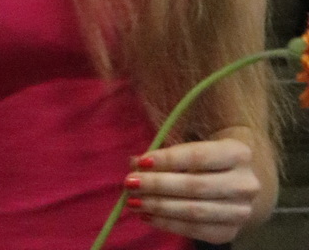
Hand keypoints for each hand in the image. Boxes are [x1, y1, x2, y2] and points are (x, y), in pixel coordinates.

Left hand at [124, 138, 262, 241]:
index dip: (168, 159)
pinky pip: (194, 230)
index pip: (198, 156)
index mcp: (238, 153)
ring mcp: (240, 212)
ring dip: (159, 207)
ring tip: (134, 202)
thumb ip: (168, 153)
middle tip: (130, 183)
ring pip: (194, 212)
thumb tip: (135, 163)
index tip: (140, 162)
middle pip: (195, 186)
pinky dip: (168, 223)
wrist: (238, 182)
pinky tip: (148, 216)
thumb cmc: (208, 157)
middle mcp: (246, 184)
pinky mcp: (229, 232)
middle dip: (158, 185)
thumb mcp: (195, 145)